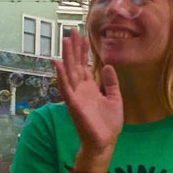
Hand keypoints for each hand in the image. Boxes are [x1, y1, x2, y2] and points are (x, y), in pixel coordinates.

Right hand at [53, 29, 122, 157]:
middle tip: (72, 30)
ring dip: (67, 56)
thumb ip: (111, 83)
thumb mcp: (114, 99)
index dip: (83, 51)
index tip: (82, 35)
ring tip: (65, 40)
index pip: (84, 65)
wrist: (105, 142)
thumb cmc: (109, 123)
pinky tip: (58, 63)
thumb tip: (107, 66)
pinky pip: (65, 89)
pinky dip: (61, 76)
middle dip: (74, 48)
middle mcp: (81, 90)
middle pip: (76, 65)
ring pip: (69, 72)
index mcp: (90, 88)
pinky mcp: (74, 105)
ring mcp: (76, 96)